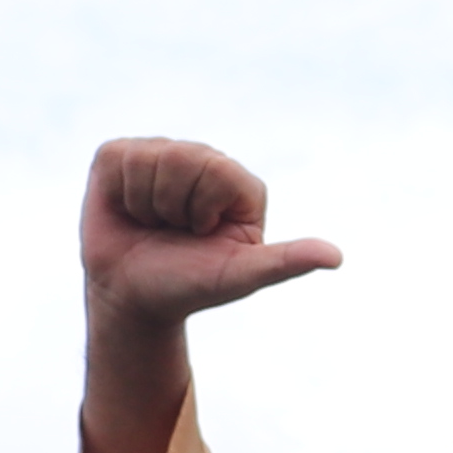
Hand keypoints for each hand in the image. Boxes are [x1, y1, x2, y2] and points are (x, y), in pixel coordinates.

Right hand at [80, 138, 342, 452]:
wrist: (130, 298)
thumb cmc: (187, 286)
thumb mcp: (238, 277)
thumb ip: (284, 262)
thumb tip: (335, 257)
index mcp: (238, 184)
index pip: (214, 169)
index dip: (199, 209)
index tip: (201, 234)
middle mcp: (203, 161)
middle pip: (180, 157)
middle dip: (170, 206)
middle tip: (172, 230)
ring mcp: (160, 153)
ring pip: (147, 159)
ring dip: (143, 203)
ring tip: (151, 222)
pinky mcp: (121, 156)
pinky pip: (118, 156)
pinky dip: (117, 192)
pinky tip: (128, 208)